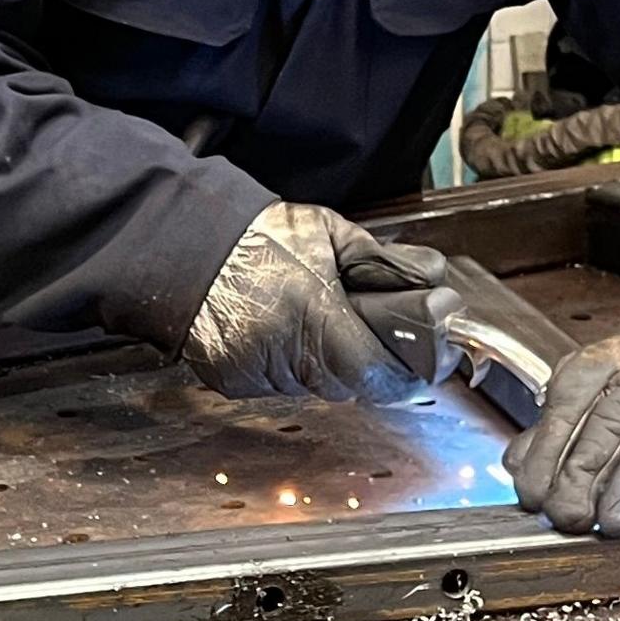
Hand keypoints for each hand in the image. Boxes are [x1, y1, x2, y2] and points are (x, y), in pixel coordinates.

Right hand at [181, 203, 449, 401]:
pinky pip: (279, 385)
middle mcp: (282, 351)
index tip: (420, 363)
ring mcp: (254, 372)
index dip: (403, 372)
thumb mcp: (331, 233)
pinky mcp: (233, 382)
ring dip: (327, 365)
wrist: (188, 245)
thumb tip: (431, 281)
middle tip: (371, 335)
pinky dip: (290, 366)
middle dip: (367, 365)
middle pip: (348, 385)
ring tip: (318, 323)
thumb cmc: (260, 236)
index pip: (375, 372)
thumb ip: (384, 262)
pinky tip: (282, 332)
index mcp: (312, 312)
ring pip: (314, 387)